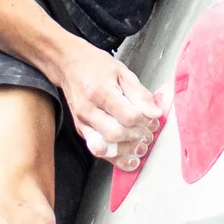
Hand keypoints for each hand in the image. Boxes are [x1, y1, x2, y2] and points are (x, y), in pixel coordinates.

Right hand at [57, 40, 161, 171]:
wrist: (68, 64)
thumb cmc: (95, 65)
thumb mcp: (122, 72)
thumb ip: (139, 93)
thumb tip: (155, 113)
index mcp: (101, 92)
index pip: (128, 116)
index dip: (145, 121)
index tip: (153, 119)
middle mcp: (88, 110)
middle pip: (116, 134)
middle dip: (137, 137)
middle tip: (149, 133)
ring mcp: (82, 123)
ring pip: (106, 148)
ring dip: (128, 150)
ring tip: (142, 146)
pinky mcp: (81, 131)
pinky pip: (98, 151)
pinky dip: (116, 158)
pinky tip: (130, 159)